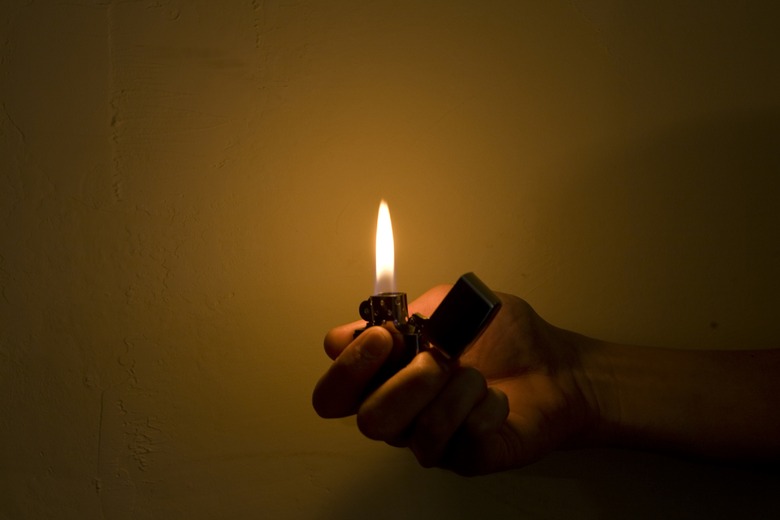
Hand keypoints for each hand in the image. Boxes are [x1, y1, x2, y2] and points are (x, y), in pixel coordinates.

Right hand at [312, 285, 601, 474]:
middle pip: (364, 419)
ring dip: (451, 392)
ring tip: (475, 374)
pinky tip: (498, 399)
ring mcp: (430, 439)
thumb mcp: (455, 305)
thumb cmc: (504, 336)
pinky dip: (483, 409)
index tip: (385, 334)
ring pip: (412, 433)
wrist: (555, 366)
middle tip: (434, 359)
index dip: (349, 364)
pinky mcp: (465, 458)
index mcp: (386, 376)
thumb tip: (373, 323)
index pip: (335, 389)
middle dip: (399, 385)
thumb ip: (413, 311)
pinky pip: (460, 442)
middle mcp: (400, 411)